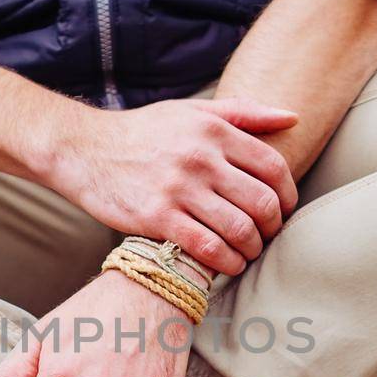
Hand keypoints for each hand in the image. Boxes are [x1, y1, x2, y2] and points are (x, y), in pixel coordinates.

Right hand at [36, 98, 299, 275]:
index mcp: (214, 131)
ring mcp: (178, 189)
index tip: (284, 209)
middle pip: (261, 202)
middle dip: (273, 227)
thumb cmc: (144, 132)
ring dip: (251, 249)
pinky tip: (227, 265)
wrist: (84, 150)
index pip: (273, 167)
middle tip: (266, 236)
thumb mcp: (192, 111)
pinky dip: (225, 262)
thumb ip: (244, 113)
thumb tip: (292, 117)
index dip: (288, 195)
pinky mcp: (156, 217)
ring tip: (247, 253)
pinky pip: (206, 247)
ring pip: (238, 229)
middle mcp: (200, 158)